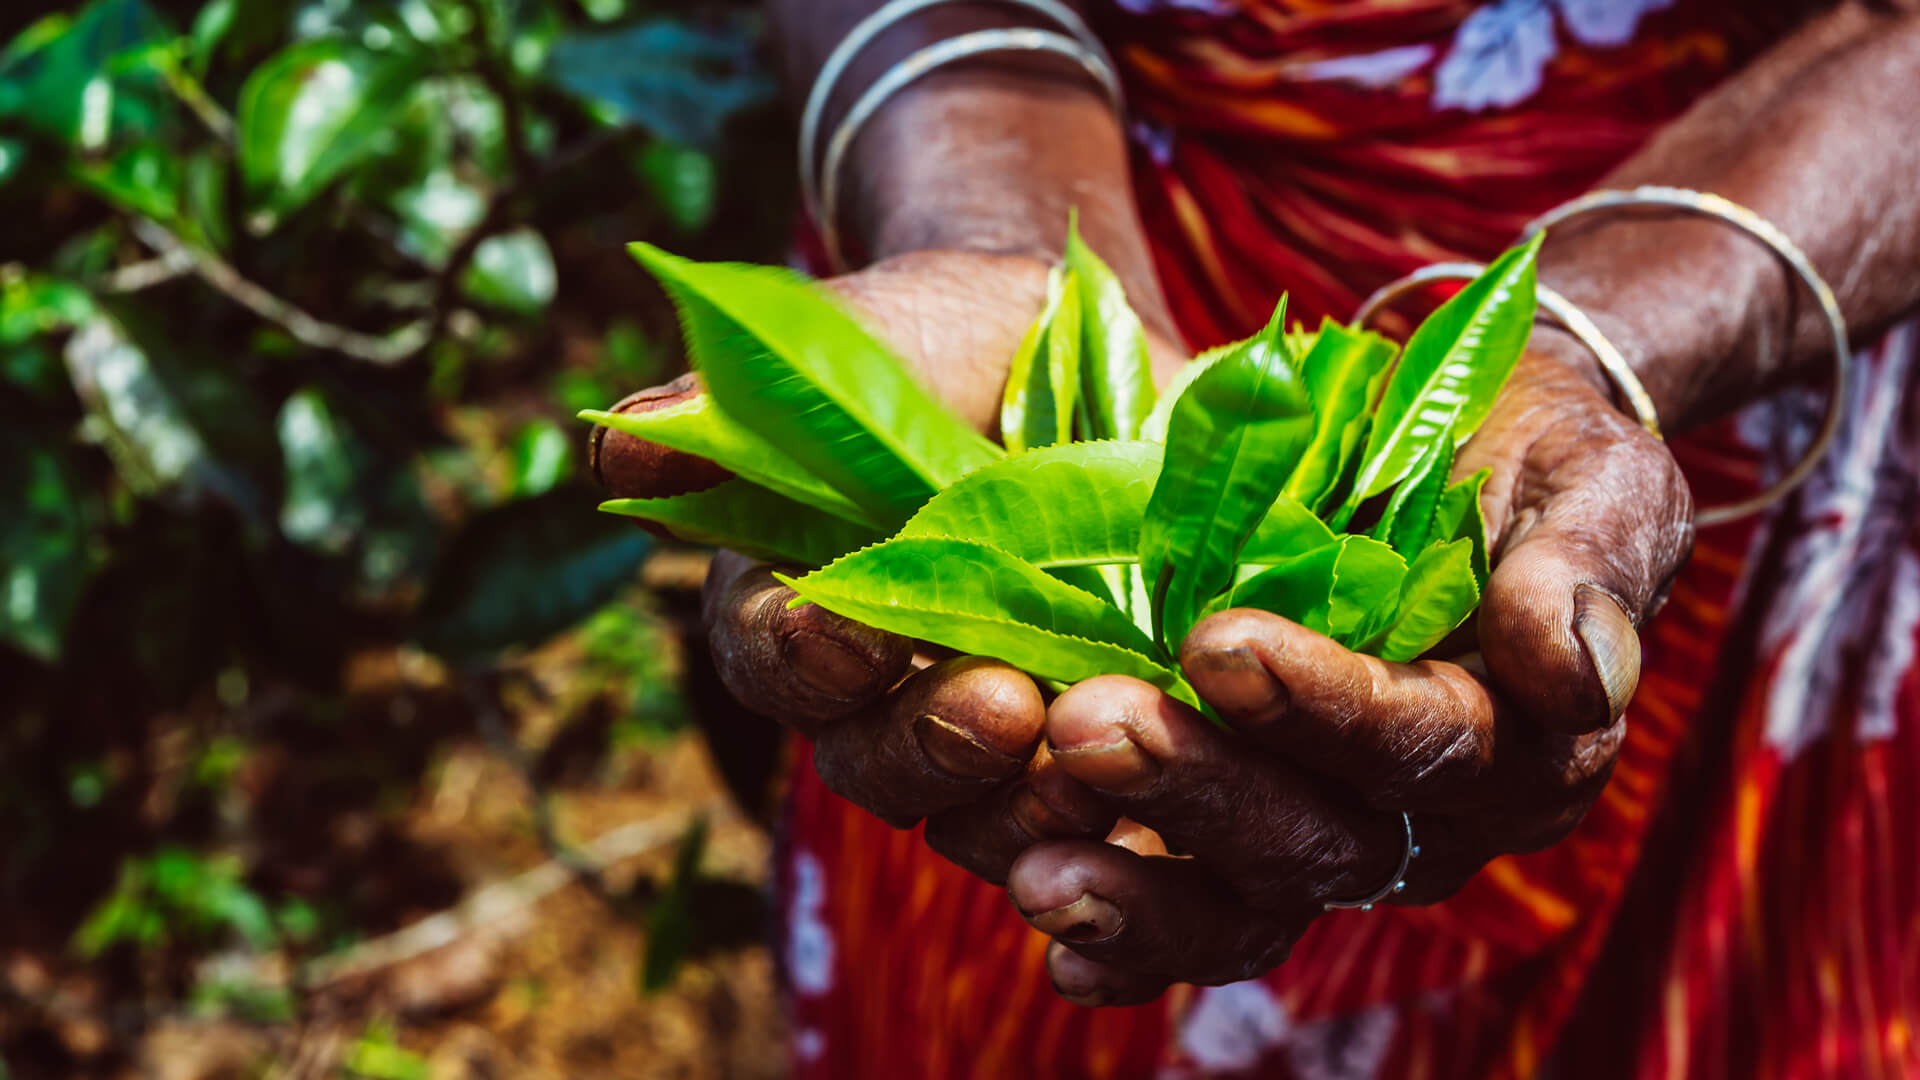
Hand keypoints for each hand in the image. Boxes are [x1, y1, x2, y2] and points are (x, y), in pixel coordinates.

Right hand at [595, 248, 1185, 881]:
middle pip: (882, 762)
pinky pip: (1104, 830)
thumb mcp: (859, 344)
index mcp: (802, 609)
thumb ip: (755, 398)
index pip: (779, 658)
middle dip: (935, 743)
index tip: (849, 626)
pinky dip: (1128, 836)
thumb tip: (615, 444)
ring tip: (1095, 763)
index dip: (807, 654)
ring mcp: (998, 733)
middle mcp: (888, 697)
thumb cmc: (943, 346)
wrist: (1084, 348)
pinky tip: (1165, 815)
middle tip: (1002, 704)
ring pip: (987, 816)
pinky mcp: (1107, 748)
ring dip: (1033, 805)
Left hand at [1000, 347, 1694, 1004]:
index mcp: (1521, 742)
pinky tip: (1053, 940)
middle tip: (1088, 725)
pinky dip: (1124, 941)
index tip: (1220, 642)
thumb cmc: (1526, 453)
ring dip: (1141, 892)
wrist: (1456, 448)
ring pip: (1243, 900)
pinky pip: (1191, 915)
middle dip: (1202, 787)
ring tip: (1038, 869)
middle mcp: (1428, 820)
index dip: (1325, 705)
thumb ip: (1586, 565)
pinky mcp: (1246, 838)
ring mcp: (1330, 837)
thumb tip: (1577, 671)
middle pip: (1316, 839)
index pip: (1424, 745)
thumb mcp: (1587, 478)